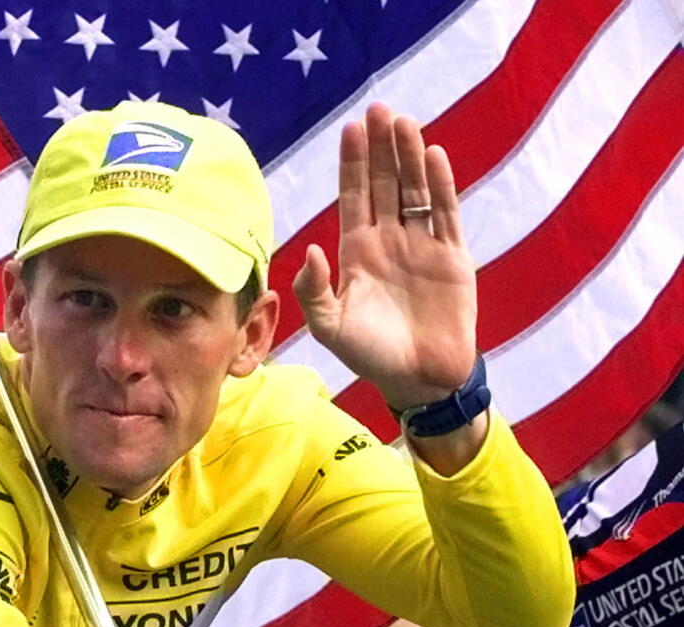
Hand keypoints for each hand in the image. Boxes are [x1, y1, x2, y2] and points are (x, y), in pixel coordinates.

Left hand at [293, 103, 476, 411]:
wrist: (418, 379)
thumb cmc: (370, 355)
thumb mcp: (330, 327)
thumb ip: (314, 291)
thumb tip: (313, 250)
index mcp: (357, 253)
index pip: (354, 197)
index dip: (353, 164)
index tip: (350, 129)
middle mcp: (389, 241)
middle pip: (385, 184)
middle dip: (380, 148)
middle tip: (377, 108)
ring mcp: (422, 246)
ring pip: (415, 191)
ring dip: (409, 157)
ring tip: (403, 122)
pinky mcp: (452, 257)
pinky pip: (446, 214)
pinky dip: (441, 186)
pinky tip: (434, 156)